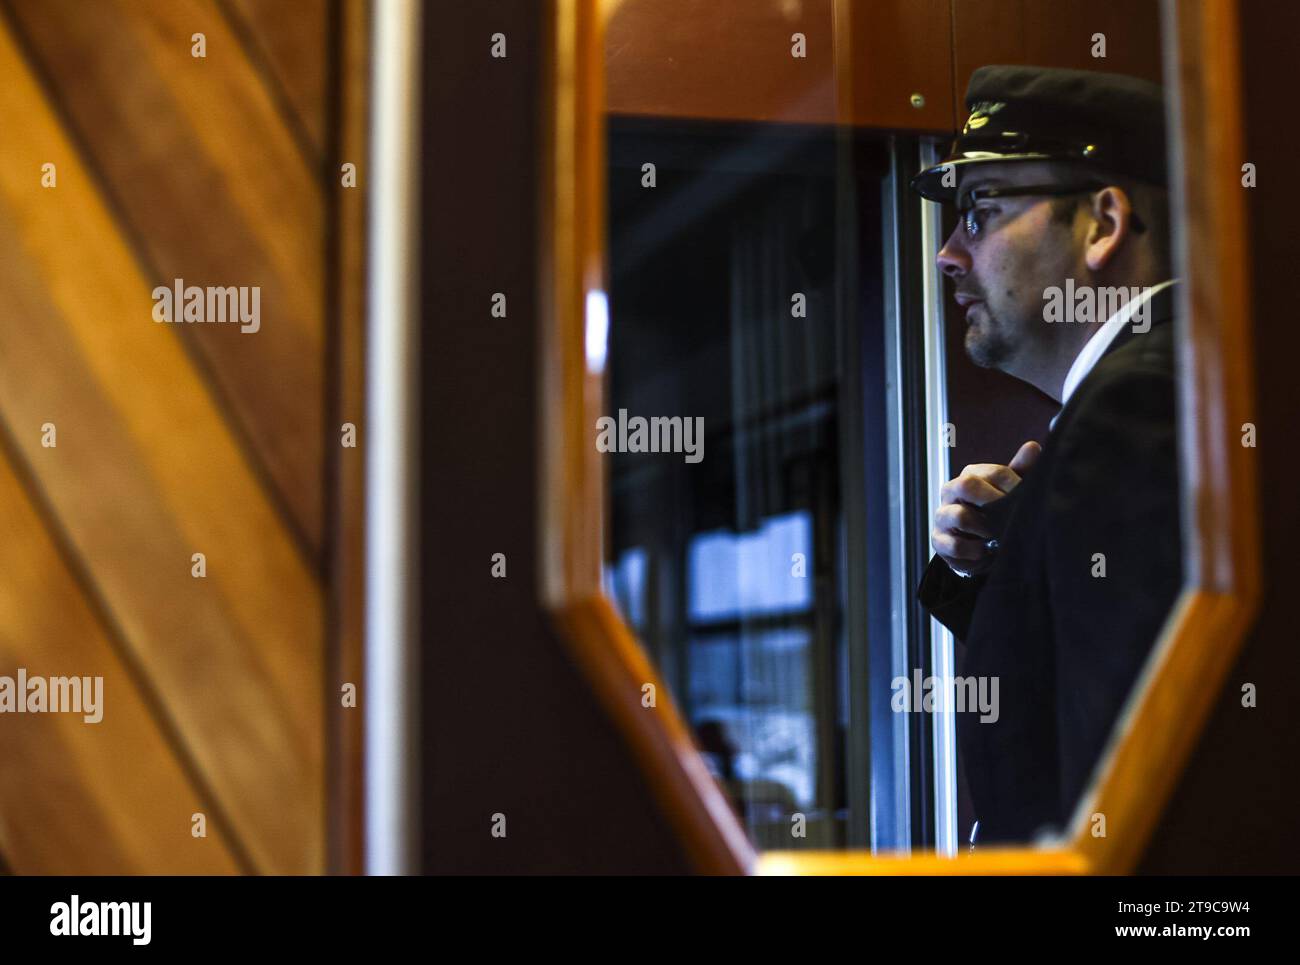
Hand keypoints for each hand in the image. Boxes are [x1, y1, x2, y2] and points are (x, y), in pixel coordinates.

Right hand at [931, 440, 1040, 576]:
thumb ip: (1020, 470)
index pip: (992, 472)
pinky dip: (974, 550)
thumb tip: (1032, 447)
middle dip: (993, 502)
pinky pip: (954, 545)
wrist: (980, 546)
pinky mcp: (938, 540)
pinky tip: (986, 550)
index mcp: (969, 476)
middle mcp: (951, 491)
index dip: (1013, 486)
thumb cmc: (995, 513)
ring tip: (998, 536)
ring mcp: (942, 515)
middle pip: (967, 485)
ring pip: (960, 516)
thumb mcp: (1009, 492)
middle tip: (1010, 517)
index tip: (1026, 500)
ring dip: (984, 529)